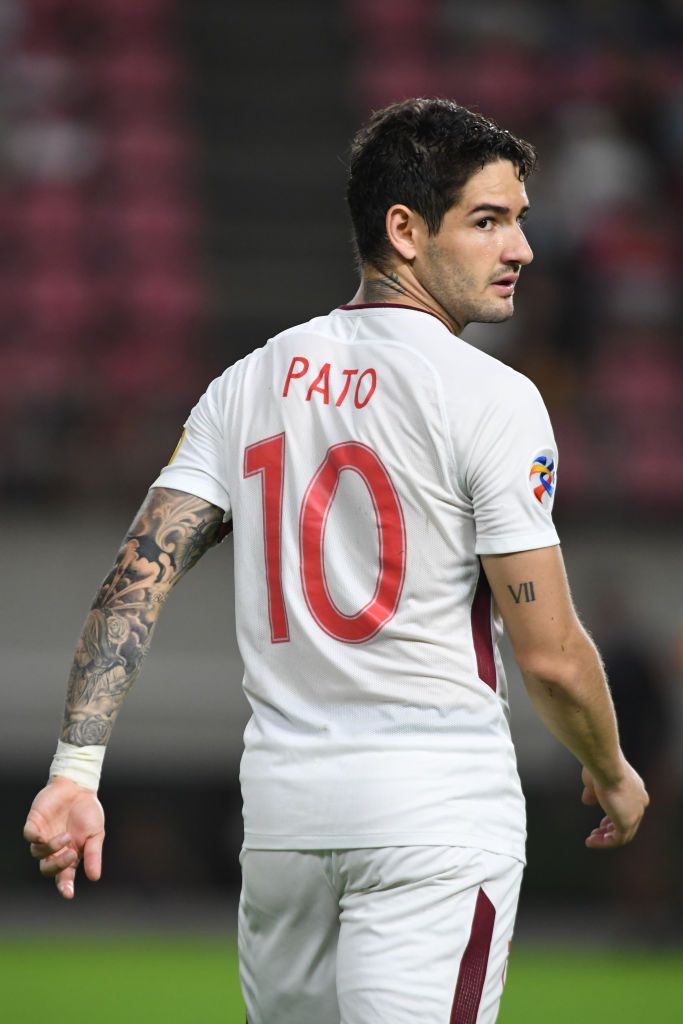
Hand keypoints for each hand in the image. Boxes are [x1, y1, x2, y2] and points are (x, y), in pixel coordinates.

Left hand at [23, 776, 104, 898]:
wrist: (79, 787)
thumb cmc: (88, 812)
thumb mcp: (96, 834)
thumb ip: (94, 854)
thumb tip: (94, 877)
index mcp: (69, 855)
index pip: (64, 876)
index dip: (65, 886)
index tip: (68, 894)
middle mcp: (53, 849)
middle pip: (47, 868)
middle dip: (57, 866)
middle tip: (71, 855)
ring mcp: (43, 836)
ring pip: (38, 853)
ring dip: (53, 847)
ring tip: (67, 835)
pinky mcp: (34, 823)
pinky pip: (29, 836)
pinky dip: (35, 839)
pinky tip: (44, 836)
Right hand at [581, 760, 648, 848]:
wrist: (607, 767)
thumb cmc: (600, 767)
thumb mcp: (594, 780)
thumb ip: (592, 792)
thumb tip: (587, 801)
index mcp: (635, 789)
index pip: (628, 808)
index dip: (614, 816)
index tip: (602, 822)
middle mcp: (640, 802)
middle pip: (628, 821)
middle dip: (611, 828)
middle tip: (598, 832)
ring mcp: (636, 813)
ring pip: (624, 833)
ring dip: (607, 838)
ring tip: (592, 839)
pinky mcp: (628, 822)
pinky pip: (617, 839)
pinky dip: (604, 842)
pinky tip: (591, 841)